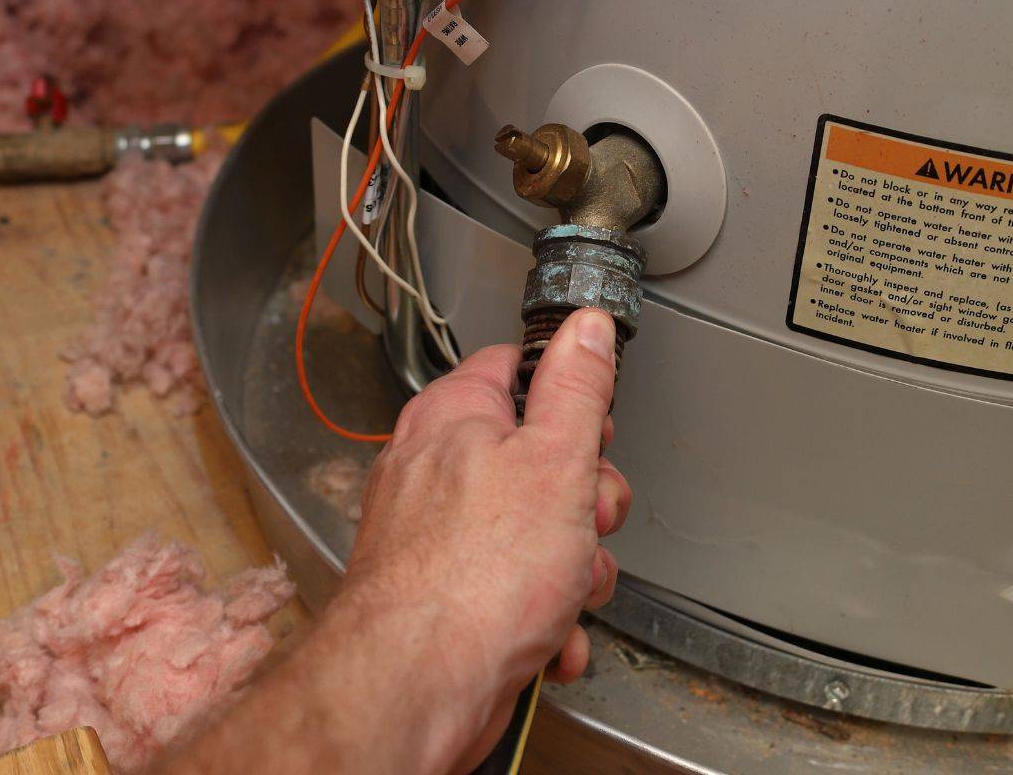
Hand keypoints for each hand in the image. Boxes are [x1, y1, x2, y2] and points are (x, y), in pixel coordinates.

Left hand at [340, 308, 632, 769]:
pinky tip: (546, 638)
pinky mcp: (442, 598)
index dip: (568, 400)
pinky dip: (541, 620)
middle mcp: (434, 469)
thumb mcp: (556, 460)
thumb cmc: (474, 577)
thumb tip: (585, 327)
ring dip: (571, 573)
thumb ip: (575, 388)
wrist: (419, 685)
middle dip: (584, 505)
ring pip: (534, 536)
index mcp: (453, 417)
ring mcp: (435, 537)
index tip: (594, 432)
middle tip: (587, 523)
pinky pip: (512, 594)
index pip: (516, 369)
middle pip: (537, 461)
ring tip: (563, 593)